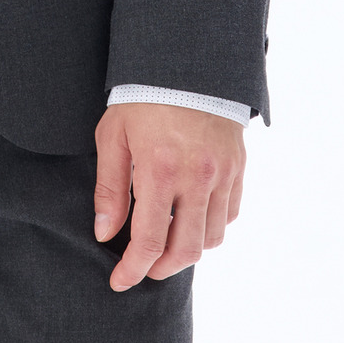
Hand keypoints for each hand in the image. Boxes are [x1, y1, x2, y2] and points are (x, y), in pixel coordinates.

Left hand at [93, 103, 245, 289]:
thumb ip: (109, 189)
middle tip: (143, 267)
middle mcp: (197, 177)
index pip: (150, 241)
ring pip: (213, 238)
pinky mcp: (238, 167)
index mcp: (160, 170)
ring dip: (188, 250)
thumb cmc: (142, 98)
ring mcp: (223, 173)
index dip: (133, 270)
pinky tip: (191, 219)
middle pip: (186, 250)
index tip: (120, 282)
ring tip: (166, 242)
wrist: (186, 61)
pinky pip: (229, 214)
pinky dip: (211, 227)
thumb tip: (105, 234)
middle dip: (161, 269)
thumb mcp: (113, 137)